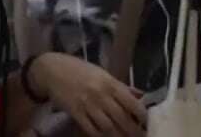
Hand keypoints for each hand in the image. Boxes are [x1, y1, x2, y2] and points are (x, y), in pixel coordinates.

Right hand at [29, 52, 145, 136]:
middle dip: (133, 130)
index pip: (131, 101)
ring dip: (118, 136)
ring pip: (107, 127)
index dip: (142, 115)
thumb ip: (121, 86)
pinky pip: (90, 129)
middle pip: (121, 118)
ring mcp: (87, 105)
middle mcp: (101, 94)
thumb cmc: (80, 70)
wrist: (53, 70)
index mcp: (110, 83)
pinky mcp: (75, 113)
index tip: (148, 122)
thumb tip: (141, 95)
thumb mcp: (103, 73)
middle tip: (140, 135)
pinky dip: (100, 136)